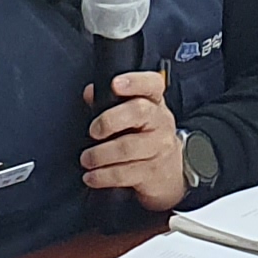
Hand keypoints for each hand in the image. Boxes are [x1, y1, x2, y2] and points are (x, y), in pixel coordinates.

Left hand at [82, 68, 187, 213]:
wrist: (170, 170)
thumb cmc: (146, 136)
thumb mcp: (133, 115)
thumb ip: (111, 101)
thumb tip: (91, 92)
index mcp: (154, 102)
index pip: (151, 84)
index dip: (134, 81)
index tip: (115, 84)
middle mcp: (160, 122)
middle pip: (139, 112)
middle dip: (110, 120)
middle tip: (93, 131)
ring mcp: (158, 147)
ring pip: (128, 148)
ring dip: (100, 154)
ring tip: (87, 158)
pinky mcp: (152, 172)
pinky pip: (124, 174)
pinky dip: (102, 176)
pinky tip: (92, 176)